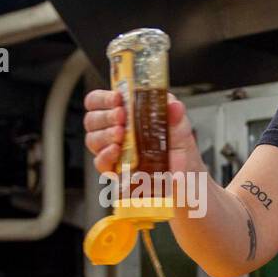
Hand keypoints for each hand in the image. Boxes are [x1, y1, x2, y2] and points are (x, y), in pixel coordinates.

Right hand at [82, 89, 201, 176]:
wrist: (185, 178)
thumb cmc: (178, 150)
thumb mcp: (180, 128)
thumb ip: (175, 115)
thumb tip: (173, 105)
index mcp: (124, 114)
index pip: (98, 101)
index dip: (103, 98)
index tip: (118, 98)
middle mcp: (114, 131)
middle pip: (92, 119)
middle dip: (105, 115)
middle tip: (121, 115)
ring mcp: (112, 151)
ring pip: (92, 139)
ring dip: (105, 134)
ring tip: (121, 133)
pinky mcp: (115, 171)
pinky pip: (100, 163)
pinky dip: (106, 155)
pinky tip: (116, 150)